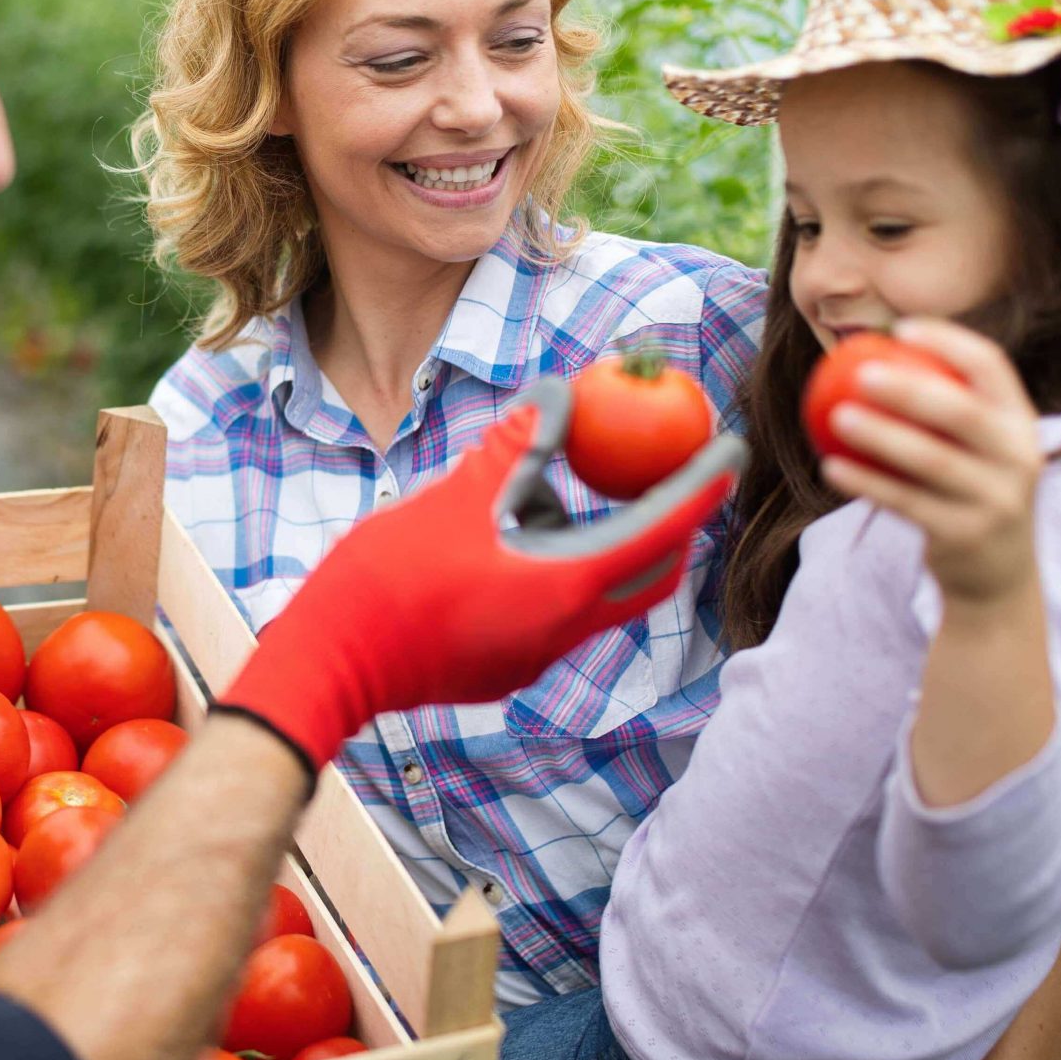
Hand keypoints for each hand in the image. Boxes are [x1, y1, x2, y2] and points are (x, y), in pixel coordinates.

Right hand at [219, 385, 742, 766]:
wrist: (329, 663)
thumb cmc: (389, 578)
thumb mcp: (456, 495)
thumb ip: (516, 444)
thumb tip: (561, 392)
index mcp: (565, 587)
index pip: (659, 530)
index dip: (701, 485)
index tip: (731, 447)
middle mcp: (564, 632)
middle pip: (644, 575)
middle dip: (669, 525)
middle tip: (673, 475)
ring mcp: (534, 657)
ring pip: (590, 592)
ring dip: (591, 542)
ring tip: (543, 495)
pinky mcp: (503, 668)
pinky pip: (548, 611)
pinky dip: (548, 569)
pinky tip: (497, 543)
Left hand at [818, 320, 1041, 607]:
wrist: (997, 575)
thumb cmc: (967, 489)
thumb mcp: (974, 447)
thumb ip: (940, 405)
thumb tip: (868, 350)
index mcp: (1020, 422)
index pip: (991, 365)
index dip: (948, 340)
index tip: (899, 329)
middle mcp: (1019, 456)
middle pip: (962, 412)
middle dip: (911, 388)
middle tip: (859, 373)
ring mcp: (997, 498)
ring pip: (932, 460)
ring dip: (880, 436)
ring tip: (836, 416)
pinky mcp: (968, 535)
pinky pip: (907, 503)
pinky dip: (867, 483)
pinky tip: (829, 467)